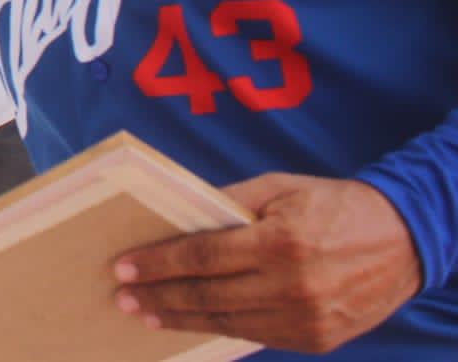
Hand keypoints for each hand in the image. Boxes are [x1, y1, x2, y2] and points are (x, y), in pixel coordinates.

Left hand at [113, 173, 420, 352]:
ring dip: (181, 319)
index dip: (159, 264)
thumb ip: (229, 200)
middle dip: (159, 296)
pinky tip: (193, 322)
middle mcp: (293, 285)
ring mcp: (307, 318)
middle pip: (208, 295)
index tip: (123, 267)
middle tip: (123, 297)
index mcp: (281, 241)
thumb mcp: (281, 188)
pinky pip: (256, 335)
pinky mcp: (317, 340)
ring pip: (227, 322)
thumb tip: (178, 213)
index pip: (203, 256)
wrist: (404, 240)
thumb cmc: (335, 205)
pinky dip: (220, 328)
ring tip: (147, 314)